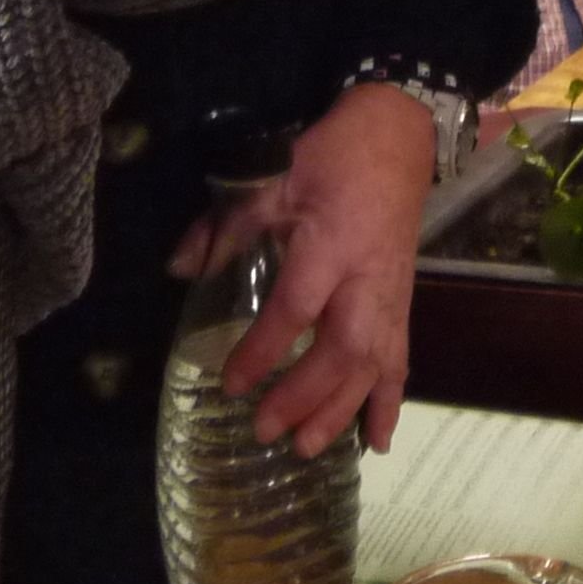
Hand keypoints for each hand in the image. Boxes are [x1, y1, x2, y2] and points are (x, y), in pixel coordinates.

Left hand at [175, 82, 438, 456]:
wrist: (400, 134)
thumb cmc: (333, 154)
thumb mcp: (273, 177)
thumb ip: (227, 226)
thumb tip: (178, 269)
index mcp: (330, 243)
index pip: (297, 306)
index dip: (264, 349)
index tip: (231, 383)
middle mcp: (367, 277)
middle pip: (344, 347)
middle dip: (306, 395)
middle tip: (265, 431)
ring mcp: (392, 292)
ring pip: (375, 362)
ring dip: (343, 410)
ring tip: (308, 449)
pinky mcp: (405, 300)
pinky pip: (402, 357)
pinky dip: (391, 400)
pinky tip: (378, 442)